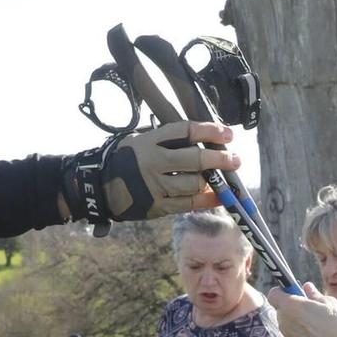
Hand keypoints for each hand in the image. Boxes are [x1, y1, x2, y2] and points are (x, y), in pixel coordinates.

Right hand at [118, 122, 237, 218]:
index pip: (186, 131)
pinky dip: (207, 200)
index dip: (210, 131)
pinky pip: (189, 203)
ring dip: (212, 181)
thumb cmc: (125, 160)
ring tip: (222, 178)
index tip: (228, 133)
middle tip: (235, 159)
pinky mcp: (158, 206)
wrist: (100, 188)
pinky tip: (218, 196)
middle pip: (195, 159)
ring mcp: (156, 186)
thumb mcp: (139, 139)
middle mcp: (154, 163)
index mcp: (150, 142)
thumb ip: (165, 137)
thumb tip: (201, 134)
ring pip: (194, 183)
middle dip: (220, 159)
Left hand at [268, 285, 336, 336]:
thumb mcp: (329, 303)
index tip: (291, 292)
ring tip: (316, 326)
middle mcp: (286, 323)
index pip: (273, 295)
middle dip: (291, 308)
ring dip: (296, 324)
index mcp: (292, 307)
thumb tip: (306, 287)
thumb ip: (313, 295)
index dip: (281, 292)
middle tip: (308, 309)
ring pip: (287, 327)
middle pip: (280, 311)